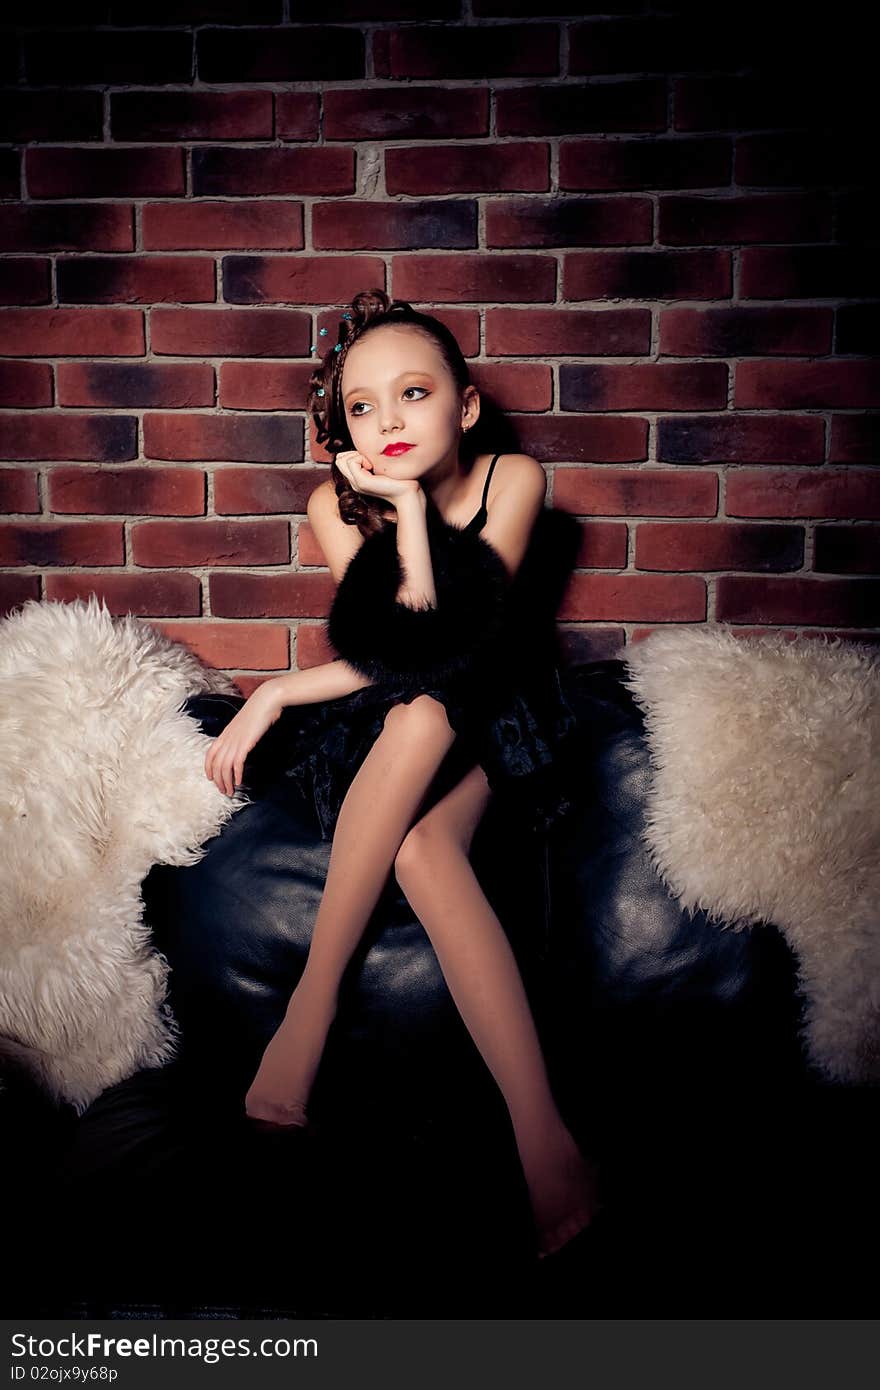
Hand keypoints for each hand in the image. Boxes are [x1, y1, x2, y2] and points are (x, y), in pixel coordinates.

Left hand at [203, 681, 281, 796]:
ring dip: (227, 781)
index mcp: (225, 734)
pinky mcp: (245, 744)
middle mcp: (227, 739)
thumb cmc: (258, 710)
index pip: (210, 754)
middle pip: (216, 764)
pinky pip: (237, 764)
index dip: (208, 768)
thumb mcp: (244, 724)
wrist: (265, 701)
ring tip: (231, 791)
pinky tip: (239, 781)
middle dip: (218, 780)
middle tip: (224, 791)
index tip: (211, 779)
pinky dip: (237, 775)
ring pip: (224, 767)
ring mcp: (235, 741)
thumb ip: (240, 734)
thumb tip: (242, 741)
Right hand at [335, 448, 421, 506]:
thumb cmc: (399, 478)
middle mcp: (354, 483)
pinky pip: (351, 461)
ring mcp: (356, 484)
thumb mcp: (381, 467)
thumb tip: (362, 449)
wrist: (407, 493)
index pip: (342, 460)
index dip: (354, 455)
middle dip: (353, 454)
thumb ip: (370, 460)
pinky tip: (372, 466)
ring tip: (371, 465)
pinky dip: (361, 458)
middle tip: (370, 461)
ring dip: (357, 455)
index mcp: (358, 480)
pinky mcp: (361, 482)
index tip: (370, 461)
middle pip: (339, 459)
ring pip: (342, 459)